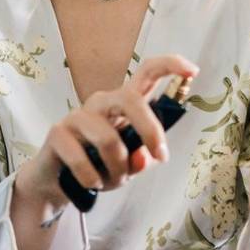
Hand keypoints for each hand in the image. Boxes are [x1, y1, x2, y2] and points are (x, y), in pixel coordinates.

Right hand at [16, 55, 198, 207]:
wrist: (58, 183)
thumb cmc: (99, 166)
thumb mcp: (129, 167)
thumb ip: (142, 160)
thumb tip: (146, 156)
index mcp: (124, 105)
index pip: (147, 74)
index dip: (170, 66)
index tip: (192, 70)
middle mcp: (102, 103)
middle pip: (131, 100)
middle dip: (150, 131)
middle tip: (160, 156)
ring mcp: (77, 116)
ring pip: (109, 140)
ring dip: (118, 169)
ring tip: (112, 181)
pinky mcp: (57, 133)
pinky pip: (81, 158)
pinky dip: (92, 178)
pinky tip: (92, 183)